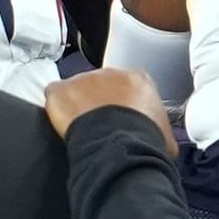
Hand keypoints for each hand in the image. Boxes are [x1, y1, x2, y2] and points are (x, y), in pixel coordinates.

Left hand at [44, 65, 165, 134]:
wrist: (120, 145)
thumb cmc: (143, 141)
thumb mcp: (164, 134)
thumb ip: (159, 128)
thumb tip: (161, 140)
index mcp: (138, 79)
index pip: (126, 87)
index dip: (121, 105)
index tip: (119, 119)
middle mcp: (110, 73)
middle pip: (100, 86)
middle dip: (98, 104)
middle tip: (99, 127)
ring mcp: (84, 79)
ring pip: (77, 90)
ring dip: (77, 107)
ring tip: (81, 130)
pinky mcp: (61, 89)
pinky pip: (54, 94)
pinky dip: (56, 108)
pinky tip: (63, 125)